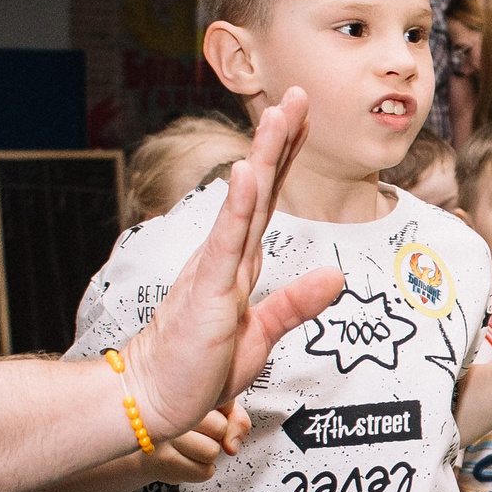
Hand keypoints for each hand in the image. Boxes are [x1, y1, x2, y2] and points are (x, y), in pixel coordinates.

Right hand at [121, 90, 346, 436]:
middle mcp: (226, 255)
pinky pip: (226, 240)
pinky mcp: (207, 289)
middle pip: (261, 188)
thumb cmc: (199, 368)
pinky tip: (247, 172)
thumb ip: (296, 303)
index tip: (302, 120)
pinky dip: (239, 206)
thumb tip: (335, 277)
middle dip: (280, 140)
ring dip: (264, 157)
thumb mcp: (261, 333)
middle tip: (297, 94)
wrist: (155, 397)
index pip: (269, 201)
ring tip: (279, 114)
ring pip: (245, 202)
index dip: (287, 160)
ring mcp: (215, 268)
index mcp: (239, 262)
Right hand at [146, 408, 247, 484]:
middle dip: (216, 434)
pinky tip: (184, 459)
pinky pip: (205, 471)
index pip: (226, 402)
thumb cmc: (182, 421)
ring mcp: (163, 436)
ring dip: (207, 453)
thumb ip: (235, 417)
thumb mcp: (214, 409)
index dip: (223, 411)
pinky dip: (200, 470)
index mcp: (182, 387)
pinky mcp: (163, 461)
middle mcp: (169, 408)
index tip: (207, 410)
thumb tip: (232, 447)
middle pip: (220, 428)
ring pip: (212, 451)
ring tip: (188, 446)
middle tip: (195, 431)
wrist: (139, 442)